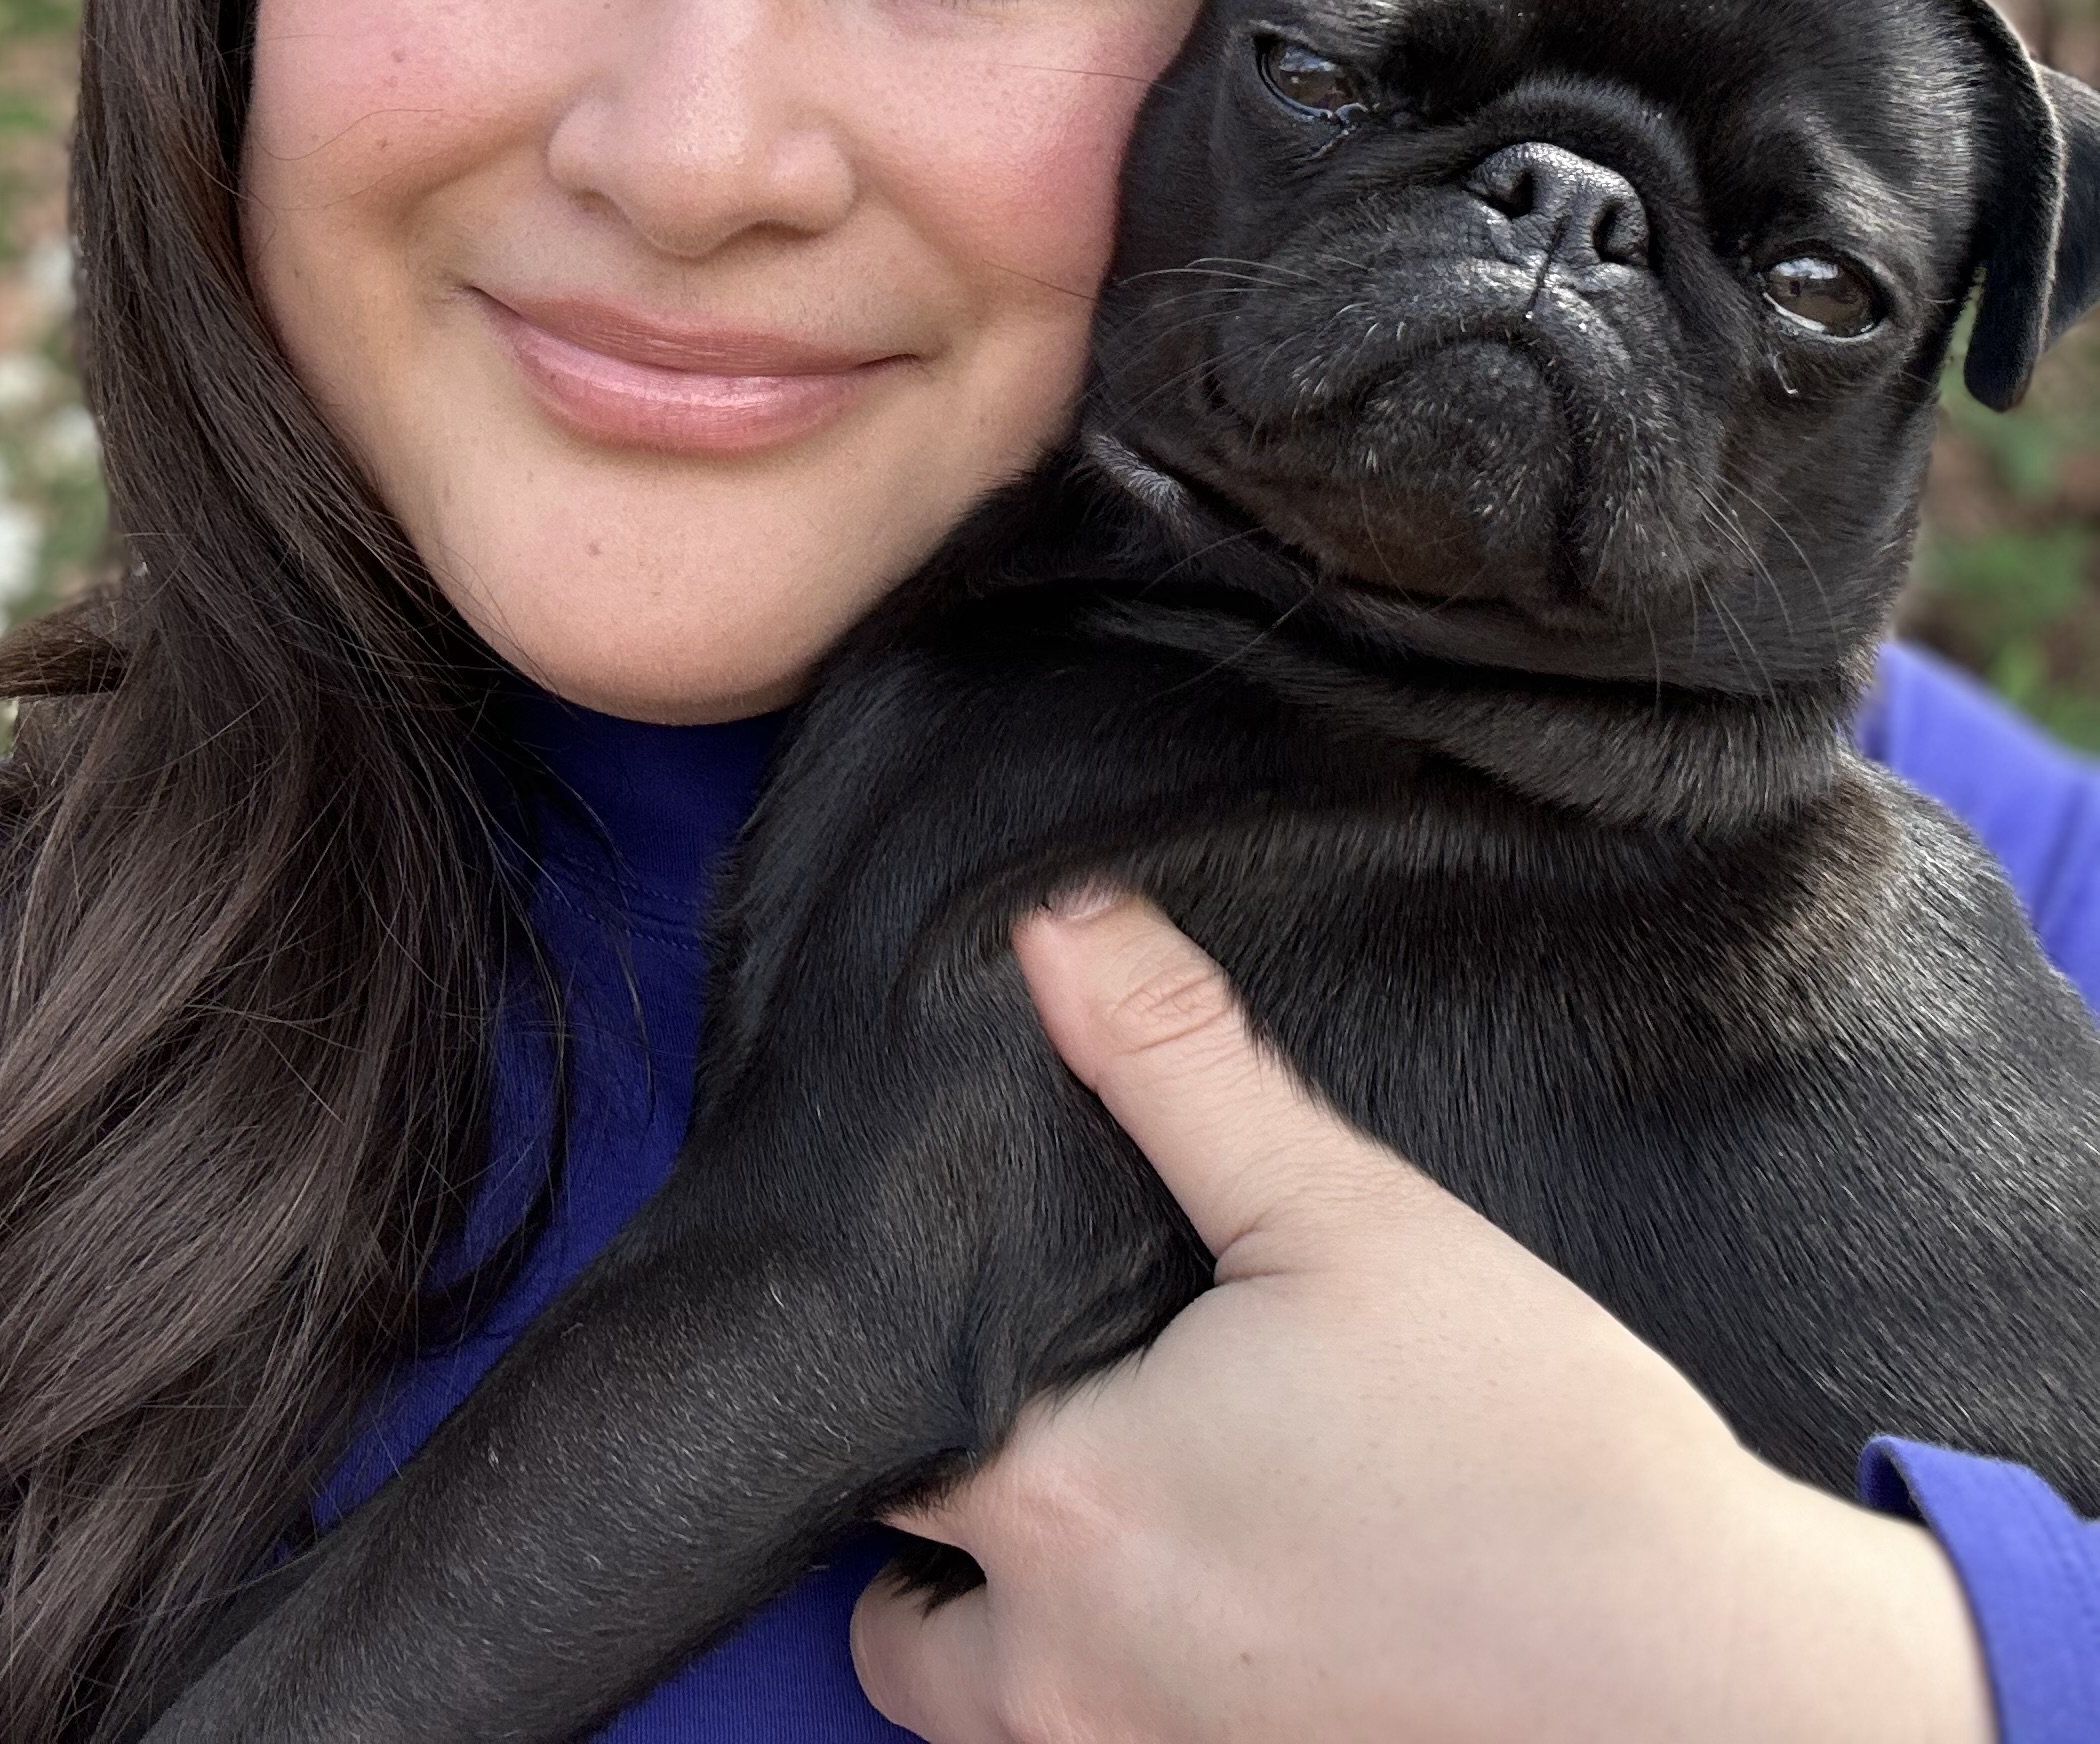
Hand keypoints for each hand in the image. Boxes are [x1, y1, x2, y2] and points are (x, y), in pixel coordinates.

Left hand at [852, 891, 1996, 1743]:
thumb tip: (1049, 921)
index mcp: (1065, 1504)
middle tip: (1038, 1414)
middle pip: (897, 1614)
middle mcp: (1067, 1674)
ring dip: (1010, 1631)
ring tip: (1120, 1512)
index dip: (893, 1362)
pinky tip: (1219, 1595)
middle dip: (937, 1527)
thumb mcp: (1346, 1214)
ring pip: (983, 1714)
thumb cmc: (1536, 1444)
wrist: (1713, 1673)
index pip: (873, 1437)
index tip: (950, 1308)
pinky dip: (1119, 1691)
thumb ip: (1175, 1060)